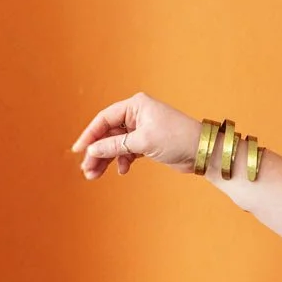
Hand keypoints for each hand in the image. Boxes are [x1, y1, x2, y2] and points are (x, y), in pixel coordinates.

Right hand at [71, 92, 201, 179]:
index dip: (90, 135)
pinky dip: (123, 160)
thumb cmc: (177, 138)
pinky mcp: (148, 143)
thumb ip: (116, 146)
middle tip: (87, 169)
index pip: (104, 119)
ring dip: (107, 159)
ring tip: (95, 175)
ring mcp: (142, 129)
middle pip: (109, 134)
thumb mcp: (142, 142)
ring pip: (117, 145)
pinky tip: (122, 171)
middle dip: (97, 151)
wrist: (202, 151)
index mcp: (135, 106)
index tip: (78, 150)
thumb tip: (92, 150)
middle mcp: (137, 115)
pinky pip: (128, 151)